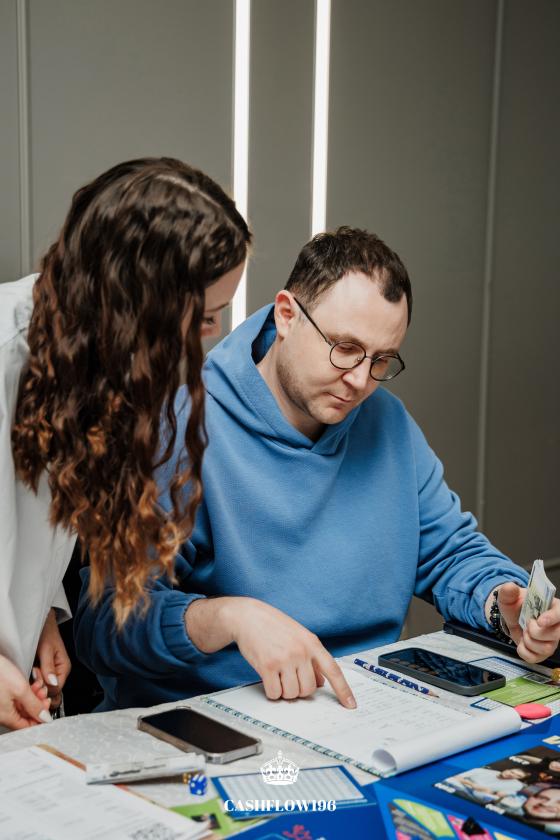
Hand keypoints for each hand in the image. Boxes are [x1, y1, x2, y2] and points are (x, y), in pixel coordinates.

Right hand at [0, 654, 51, 729]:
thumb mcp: (20, 689)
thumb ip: (34, 705)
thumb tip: (44, 718)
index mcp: (6, 717)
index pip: (27, 726)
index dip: (40, 716)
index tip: (48, 704)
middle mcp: (2, 714)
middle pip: (25, 715)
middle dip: (38, 703)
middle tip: (44, 692)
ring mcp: (0, 705)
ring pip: (21, 706)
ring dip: (33, 696)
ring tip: (38, 685)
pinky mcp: (0, 696)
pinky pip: (15, 699)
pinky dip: (25, 692)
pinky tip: (30, 683)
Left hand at [35, 609, 70, 709]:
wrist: (43, 623)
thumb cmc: (47, 633)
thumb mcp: (46, 649)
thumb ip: (49, 667)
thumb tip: (52, 684)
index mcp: (64, 668)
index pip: (57, 689)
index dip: (45, 688)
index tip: (36, 677)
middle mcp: (60, 672)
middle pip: (51, 691)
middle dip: (41, 687)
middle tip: (34, 673)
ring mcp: (53, 673)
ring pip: (45, 688)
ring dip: (37, 683)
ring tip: (33, 670)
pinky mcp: (46, 672)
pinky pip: (42, 682)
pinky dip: (35, 680)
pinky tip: (32, 671)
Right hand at [187, 597, 356, 707]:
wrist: (248, 617)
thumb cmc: (274, 626)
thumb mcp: (299, 635)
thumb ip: (312, 657)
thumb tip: (321, 682)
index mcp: (312, 643)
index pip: (333, 670)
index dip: (343, 690)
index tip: (351, 705)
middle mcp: (301, 652)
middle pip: (309, 689)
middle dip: (300, 690)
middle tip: (289, 678)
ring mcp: (284, 659)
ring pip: (292, 694)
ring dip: (284, 691)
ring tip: (277, 675)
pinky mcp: (267, 666)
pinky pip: (275, 693)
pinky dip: (272, 692)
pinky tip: (268, 678)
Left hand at [496, 583, 559, 663]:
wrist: (512, 619)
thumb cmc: (517, 606)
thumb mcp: (510, 596)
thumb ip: (508, 591)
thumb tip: (510, 587)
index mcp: (552, 608)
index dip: (553, 618)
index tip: (540, 621)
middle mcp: (556, 626)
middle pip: (556, 635)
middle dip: (536, 631)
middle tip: (527, 624)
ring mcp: (551, 641)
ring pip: (546, 648)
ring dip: (529, 641)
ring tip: (524, 632)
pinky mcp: (542, 654)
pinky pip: (535, 658)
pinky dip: (523, 651)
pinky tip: (522, 642)